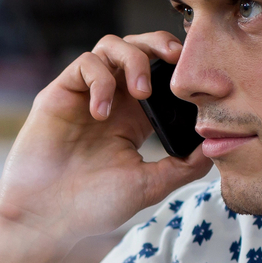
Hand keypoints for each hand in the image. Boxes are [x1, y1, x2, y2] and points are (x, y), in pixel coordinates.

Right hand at [0, 32, 211, 255]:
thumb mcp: (148, 185)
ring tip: (140, 91)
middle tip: (177, 58)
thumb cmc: (91, 206)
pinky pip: (84, 64)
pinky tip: (102, 112)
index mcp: (134, 118)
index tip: (202, 80)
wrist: (45, 218)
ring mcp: (85, 94)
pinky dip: (100, 80)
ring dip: (133, 59)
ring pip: (111, 46)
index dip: (180, 69)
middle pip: (138, 47)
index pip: (161, 75)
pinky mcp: (59, 94)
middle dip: (160, 44)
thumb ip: (183, 167)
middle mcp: (111, 100)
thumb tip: (216, 146)